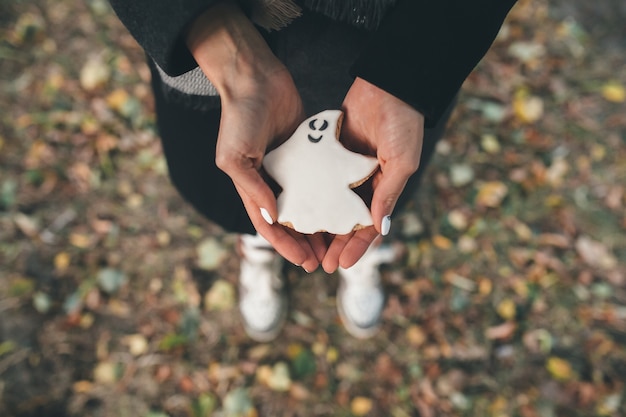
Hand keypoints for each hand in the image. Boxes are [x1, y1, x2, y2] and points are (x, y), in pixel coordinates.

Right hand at [187, 2, 324, 270]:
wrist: (254, 78)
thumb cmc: (239, 117)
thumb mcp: (235, 156)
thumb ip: (253, 187)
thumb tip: (273, 217)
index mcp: (251, 186)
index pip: (269, 225)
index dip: (286, 246)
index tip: (305, 262)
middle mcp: (270, 181)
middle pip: (290, 221)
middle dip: (305, 242)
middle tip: (324, 260)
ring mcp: (290, 167)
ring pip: (308, 203)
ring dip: (319, 223)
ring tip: (336, 241)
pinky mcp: (306, 151)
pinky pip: (319, 179)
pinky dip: (329, 194)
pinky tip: (344, 206)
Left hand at [322, 77, 424, 271]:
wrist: (388, 85)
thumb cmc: (402, 124)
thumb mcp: (401, 161)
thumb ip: (388, 193)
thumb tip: (379, 227)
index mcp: (384, 188)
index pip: (369, 226)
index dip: (356, 247)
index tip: (342, 265)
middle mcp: (364, 183)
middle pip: (347, 221)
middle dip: (335, 244)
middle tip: (320, 264)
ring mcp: (345, 169)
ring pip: (330, 204)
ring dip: (321, 225)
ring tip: (305, 245)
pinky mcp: (330, 153)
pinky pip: (319, 179)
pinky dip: (310, 195)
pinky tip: (295, 209)